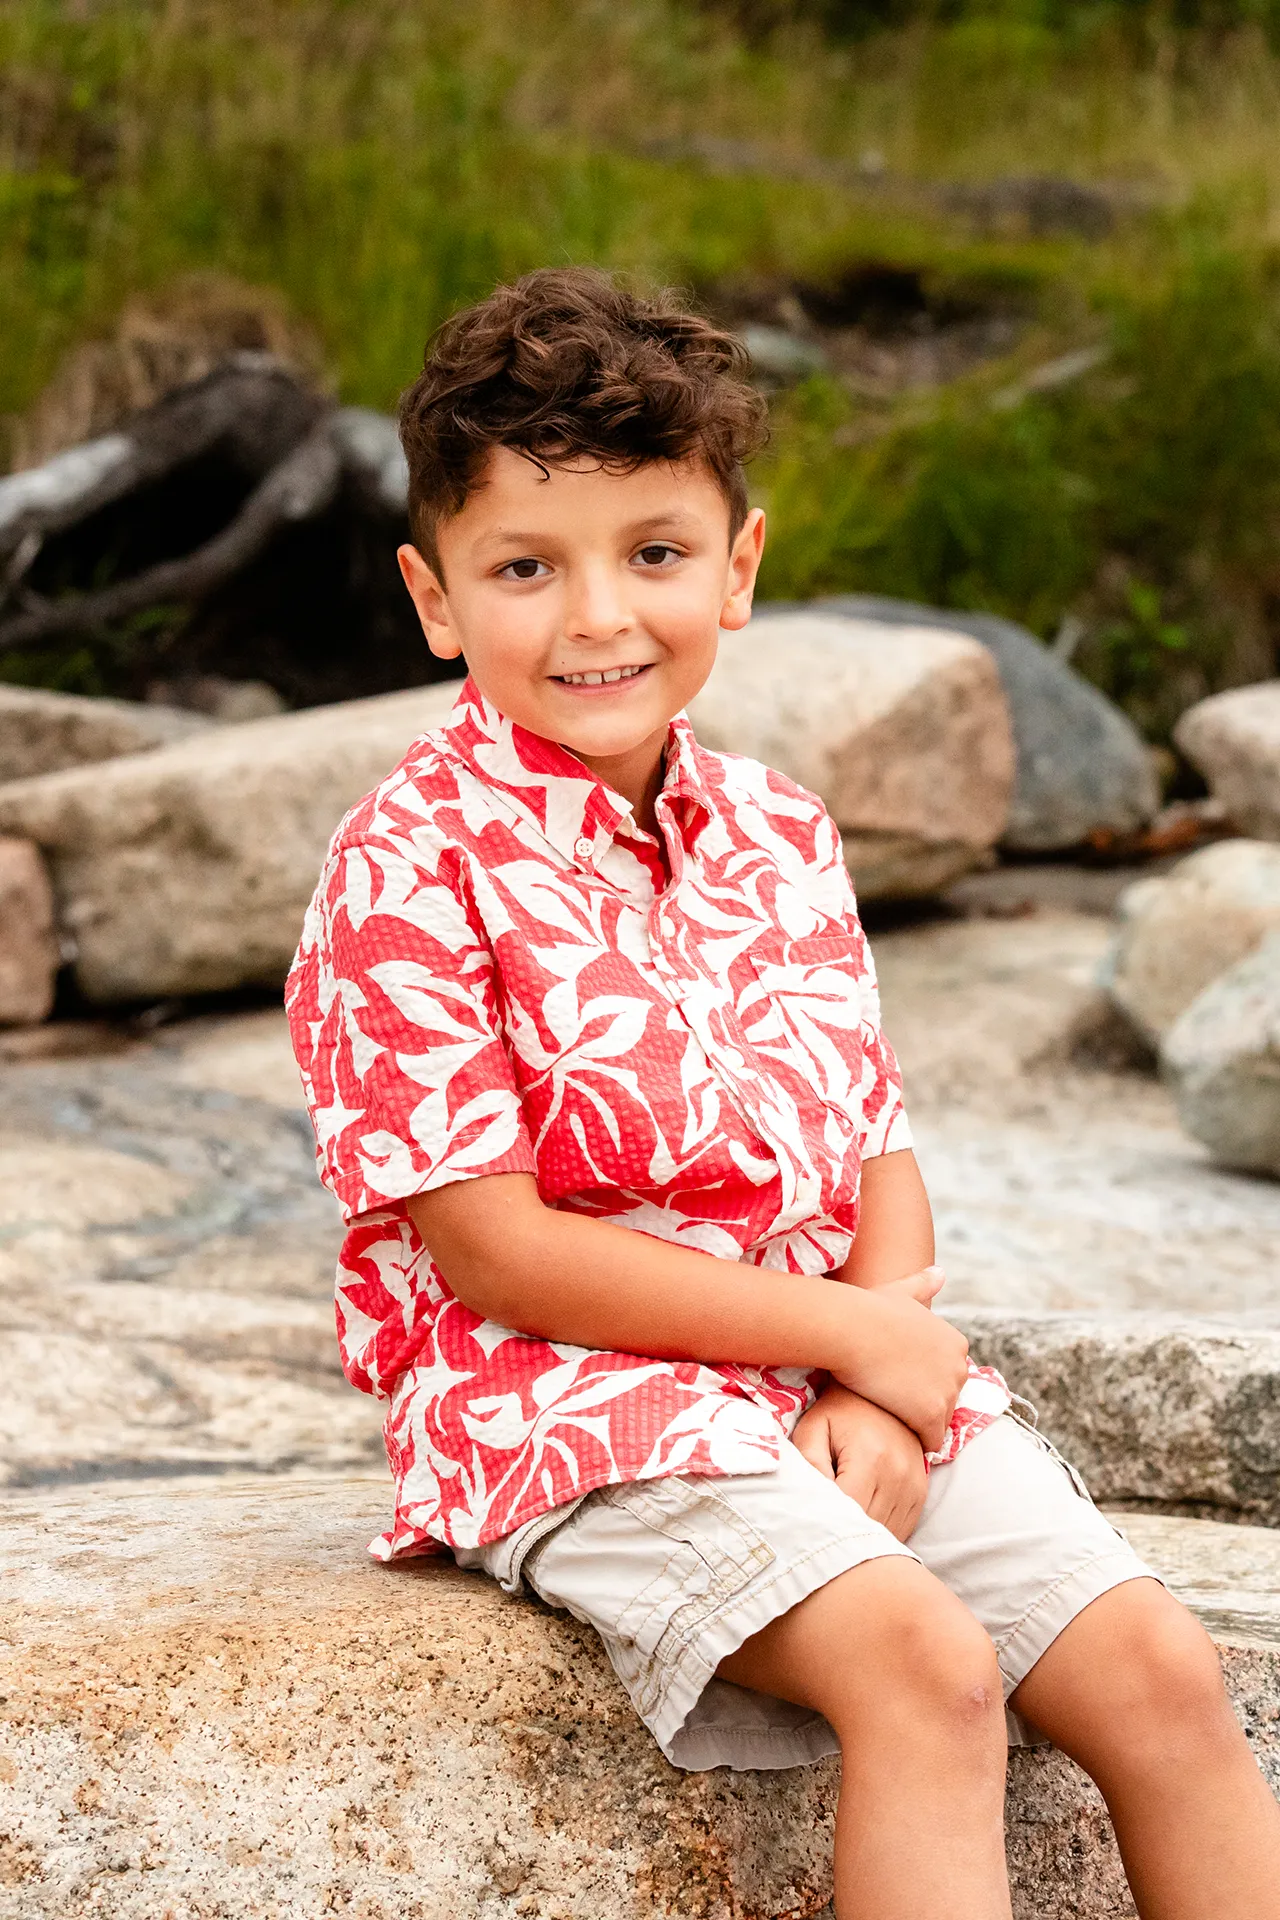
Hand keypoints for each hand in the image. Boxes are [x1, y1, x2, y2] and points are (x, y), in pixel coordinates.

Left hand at [793, 1382, 927, 1541]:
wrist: (881, 1389)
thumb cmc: (839, 1412)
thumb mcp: (814, 1427)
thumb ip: (808, 1461)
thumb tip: (808, 1499)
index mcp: (870, 1457)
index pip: (847, 1511)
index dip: (824, 1521)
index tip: (808, 1518)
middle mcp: (898, 1474)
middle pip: (868, 1527)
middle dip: (842, 1532)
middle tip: (821, 1527)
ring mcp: (914, 1485)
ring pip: (886, 1534)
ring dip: (863, 1537)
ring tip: (841, 1525)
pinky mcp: (921, 1492)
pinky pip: (902, 1529)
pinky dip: (880, 1533)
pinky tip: (862, 1523)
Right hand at [832, 1265, 968, 1451]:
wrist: (851, 1330)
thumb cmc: (868, 1309)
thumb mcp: (900, 1291)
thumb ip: (923, 1285)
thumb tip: (941, 1273)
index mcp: (956, 1343)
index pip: (945, 1375)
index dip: (919, 1381)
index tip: (895, 1381)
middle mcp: (960, 1367)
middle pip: (944, 1400)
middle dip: (921, 1405)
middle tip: (888, 1402)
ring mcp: (948, 1392)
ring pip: (937, 1423)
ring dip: (916, 1424)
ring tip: (889, 1418)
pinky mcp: (932, 1415)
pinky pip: (930, 1442)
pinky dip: (914, 1442)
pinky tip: (893, 1433)